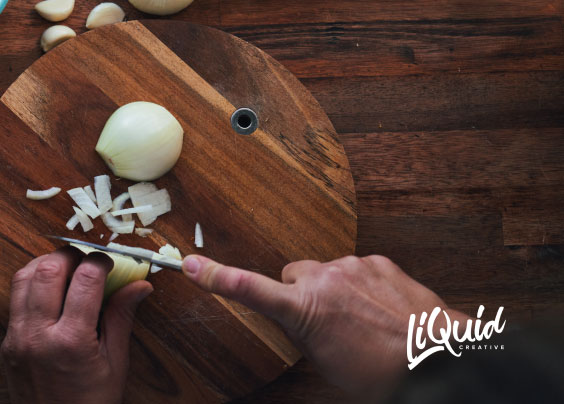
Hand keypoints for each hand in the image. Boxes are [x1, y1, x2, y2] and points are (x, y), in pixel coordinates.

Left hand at [1, 248, 152, 403]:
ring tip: (66, 270)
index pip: (85, 281)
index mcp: (71, 342)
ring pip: (22, 278)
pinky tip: (49, 292)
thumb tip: (140, 285)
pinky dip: (30, 286)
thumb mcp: (115, 365)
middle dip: (69, 256)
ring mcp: (17, 338)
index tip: (109, 262)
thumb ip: (121, 319)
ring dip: (45, 265)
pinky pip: (14, 300)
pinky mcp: (6, 343)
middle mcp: (38, 335)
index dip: (100, 262)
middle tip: (86, 261)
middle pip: (47, 270)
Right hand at [182, 254, 467, 399]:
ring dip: (336, 292)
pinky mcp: (377, 260)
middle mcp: (323, 279)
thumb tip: (301, 316)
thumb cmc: (382, 370)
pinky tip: (381, 311)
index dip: (216, 277)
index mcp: (303, 309)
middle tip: (326, 325)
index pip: (249, 289)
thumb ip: (304, 329)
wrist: (440, 357)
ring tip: (363, 323)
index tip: (190, 265)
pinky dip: (363, 287)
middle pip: (294, 277)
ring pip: (327, 274)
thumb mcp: (326, 361)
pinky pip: (357, 270)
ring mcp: (352, 266)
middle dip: (302, 295)